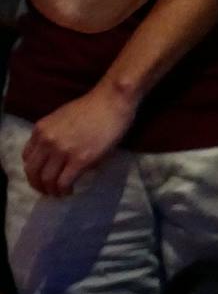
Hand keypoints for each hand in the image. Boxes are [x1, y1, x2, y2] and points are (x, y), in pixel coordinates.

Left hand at [21, 81, 136, 196]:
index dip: (34, 170)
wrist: (113, 100)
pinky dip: (65, 191)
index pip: (27, 157)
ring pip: (47, 180)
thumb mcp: (62, 118)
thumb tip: (56, 156)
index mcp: (41, 130)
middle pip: (33, 172)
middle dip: (38, 185)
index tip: (42, 175)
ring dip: (51, 190)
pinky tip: (70, 191)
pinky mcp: (80, 160)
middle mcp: (47, 141)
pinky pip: (64, 182)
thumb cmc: (93, 106)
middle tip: (47, 190)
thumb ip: (54, 135)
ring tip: (60, 193)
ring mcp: (62, 151)